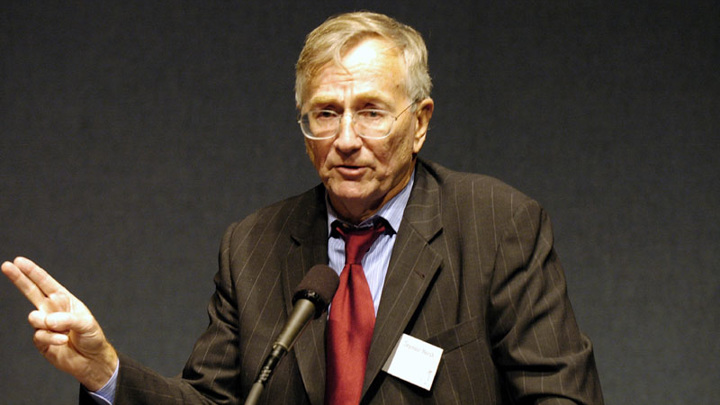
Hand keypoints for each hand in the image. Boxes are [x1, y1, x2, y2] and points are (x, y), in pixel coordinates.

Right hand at [2, 257, 117, 390]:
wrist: (91, 360)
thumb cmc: (92, 338)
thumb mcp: (87, 324)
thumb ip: (68, 319)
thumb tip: (47, 320)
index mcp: (64, 300)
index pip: (46, 283)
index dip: (33, 272)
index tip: (19, 261)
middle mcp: (52, 310)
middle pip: (31, 291)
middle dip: (19, 278)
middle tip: (6, 266)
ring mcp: (45, 325)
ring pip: (34, 318)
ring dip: (48, 324)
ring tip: (64, 332)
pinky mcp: (41, 341)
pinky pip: (39, 335)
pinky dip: (52, 338)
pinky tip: (62, 342)